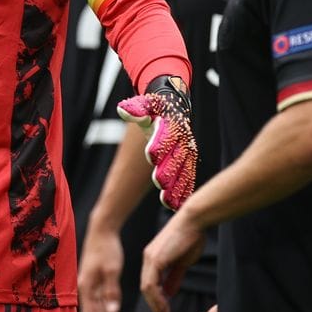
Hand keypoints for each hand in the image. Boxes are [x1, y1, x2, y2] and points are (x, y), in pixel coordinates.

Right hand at [77, 227, 124, 311]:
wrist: (102, 230)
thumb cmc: (106, 248)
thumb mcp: (111, 269)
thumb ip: (111, 291)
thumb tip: (112, 311)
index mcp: (86, 286)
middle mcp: (85, 288)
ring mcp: (89, 284)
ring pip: (97, 310)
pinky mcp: (95, 280)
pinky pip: (100, 301)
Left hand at [118, 75, 196, 209]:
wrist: (173, 109)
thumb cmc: (154, 109)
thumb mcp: (145, 105)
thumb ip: (136, 109)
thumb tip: (123, 110)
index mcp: (170, 125)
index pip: (164, 135)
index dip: (158, 144)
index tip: (151, 155)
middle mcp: (181, 140)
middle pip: (175, 157)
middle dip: (167, 169)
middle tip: (159, 182)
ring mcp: (186, 153)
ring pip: (183, 172)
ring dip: (176, 187)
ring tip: (168, 202)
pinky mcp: (188, 163)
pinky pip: (187, 179)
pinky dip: (183, 192)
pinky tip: (177, 206)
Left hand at [139, 209, 203, 311]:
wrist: (194, 221)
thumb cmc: (190, 238)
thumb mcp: (182, 262)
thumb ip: (174, 277)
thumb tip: (170, 292)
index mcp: (153, 259)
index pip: (150, 283)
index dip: (156, 299)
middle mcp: (148, 259)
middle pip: (146, 287)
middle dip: (154, 305)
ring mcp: (150, 259)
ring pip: (147, 288)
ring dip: (155, 304)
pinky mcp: (155, 259)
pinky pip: (151, 283)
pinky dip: (156, 297)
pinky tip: (164, 306)